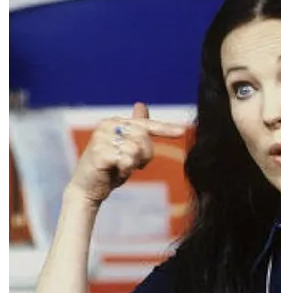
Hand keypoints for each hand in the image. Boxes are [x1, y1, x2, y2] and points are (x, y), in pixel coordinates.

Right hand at [66, 102, 185, 204]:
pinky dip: (126, 170)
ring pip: (137, 149)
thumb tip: (141, 104)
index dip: (165, 129)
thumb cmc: (109, 168)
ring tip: (122, 167)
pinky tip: (116, 171)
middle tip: (132, 164)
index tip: (182, 131)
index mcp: (115, 122)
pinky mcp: (100, 153)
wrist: (87, 188)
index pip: (146, 124)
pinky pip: (127, 160)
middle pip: (144, 138)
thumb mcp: (126, 146)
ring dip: (134, 163)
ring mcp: (101, 138)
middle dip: (145, 155)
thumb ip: (136, 128)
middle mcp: (107, 126)